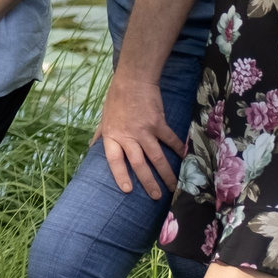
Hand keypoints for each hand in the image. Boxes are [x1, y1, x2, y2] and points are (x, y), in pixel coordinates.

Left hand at [95, 71, 185, 199]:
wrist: (133, 80)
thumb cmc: (116, 99)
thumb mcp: (104, 118)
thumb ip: (100, 134)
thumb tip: (92, 147)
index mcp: (112, 136)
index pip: (113, 161)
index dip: (120, 175)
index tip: (128, 190)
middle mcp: (127, 136)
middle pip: (138, 164)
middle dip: (148, 182)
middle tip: (156, 196)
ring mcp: (144, 131)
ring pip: (156, 157)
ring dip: (166, 173)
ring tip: (173, 186)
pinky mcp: (158, 124)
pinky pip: (170, 140)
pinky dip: (179, 149)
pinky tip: (185, 158)